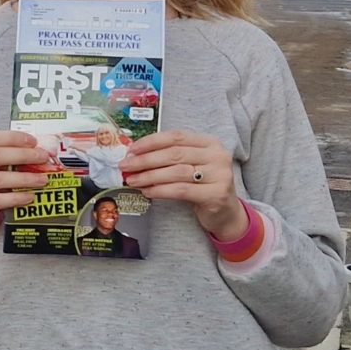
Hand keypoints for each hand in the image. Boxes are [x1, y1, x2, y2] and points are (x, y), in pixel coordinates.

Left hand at [119, 130, 247, 239]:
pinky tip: (147, 192)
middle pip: (174, 154)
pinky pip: (181, 190)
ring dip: (149, 176)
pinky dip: (160, 191)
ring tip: (132, 180)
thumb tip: (134, 156)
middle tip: (125, 166)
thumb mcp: (190, 166)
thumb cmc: (202, 186)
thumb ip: (169, 158)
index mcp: (209, 142)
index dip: (151, 142)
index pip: (176, 137)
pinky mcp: (216, 194)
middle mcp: (218, 155)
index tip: (131, 150)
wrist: (225, 212)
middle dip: (145, 160)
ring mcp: (220, 174)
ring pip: (176, 172)